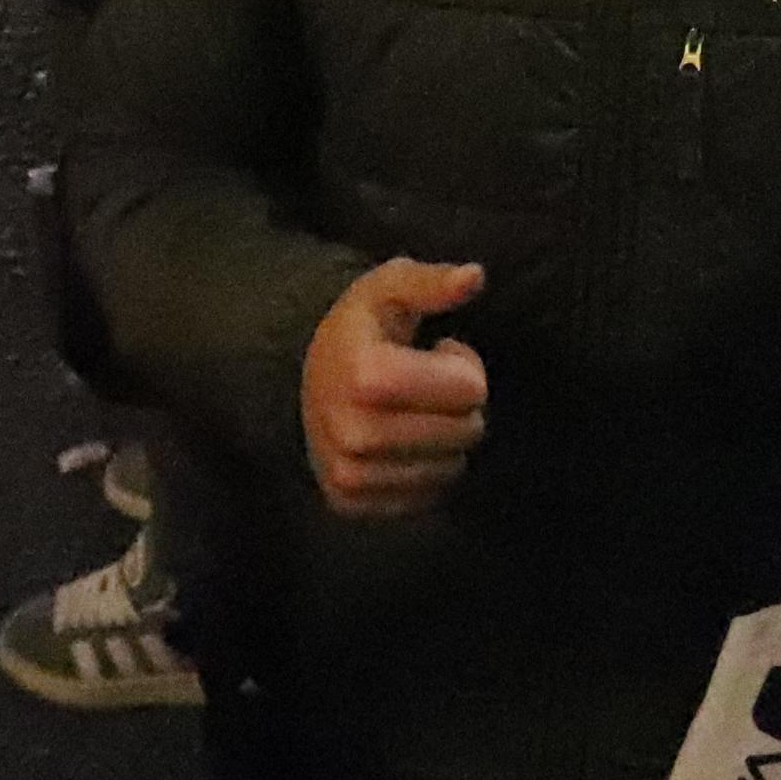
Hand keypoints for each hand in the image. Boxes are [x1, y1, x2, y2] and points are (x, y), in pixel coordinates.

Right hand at [302, 257, 490, 515]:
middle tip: (425, 384)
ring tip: (411, 411)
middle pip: (467, 431)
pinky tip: (401, 442)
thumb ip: (432, 282)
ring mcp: (351, 476)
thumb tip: (474, 276)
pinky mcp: (352, 504)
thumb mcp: (390, 289)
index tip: (434, 351)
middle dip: (458, 404)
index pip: (471, 389)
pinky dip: (425, 469)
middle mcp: (354, 435)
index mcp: (365, 376)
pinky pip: (429, 496)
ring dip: (444, 439)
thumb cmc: (360, 329)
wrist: (306, 382)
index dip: (461, 363)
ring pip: (452, 468)